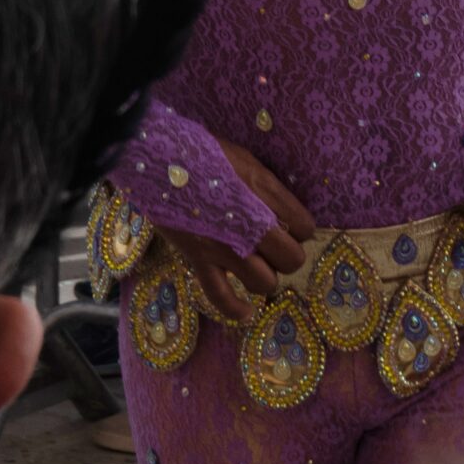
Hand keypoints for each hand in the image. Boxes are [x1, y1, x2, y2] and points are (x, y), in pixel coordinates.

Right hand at [163, 141, 315, 321]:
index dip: (299, 228)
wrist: (158, 157)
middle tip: (274, 245)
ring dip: (263, 274)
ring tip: (255, 263)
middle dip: (286, 254)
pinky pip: (222, 297)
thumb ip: (267, 188)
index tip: (288, 224)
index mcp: (264, 193)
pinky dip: (236, 310)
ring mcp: (225, 246)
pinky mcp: (199, 260)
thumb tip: (283, 211)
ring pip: (265, 282)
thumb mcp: (245, 159)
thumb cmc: (204, 151)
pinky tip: (247, 312)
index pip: (305, 227)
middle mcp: (250, 224)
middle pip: (291, 260)